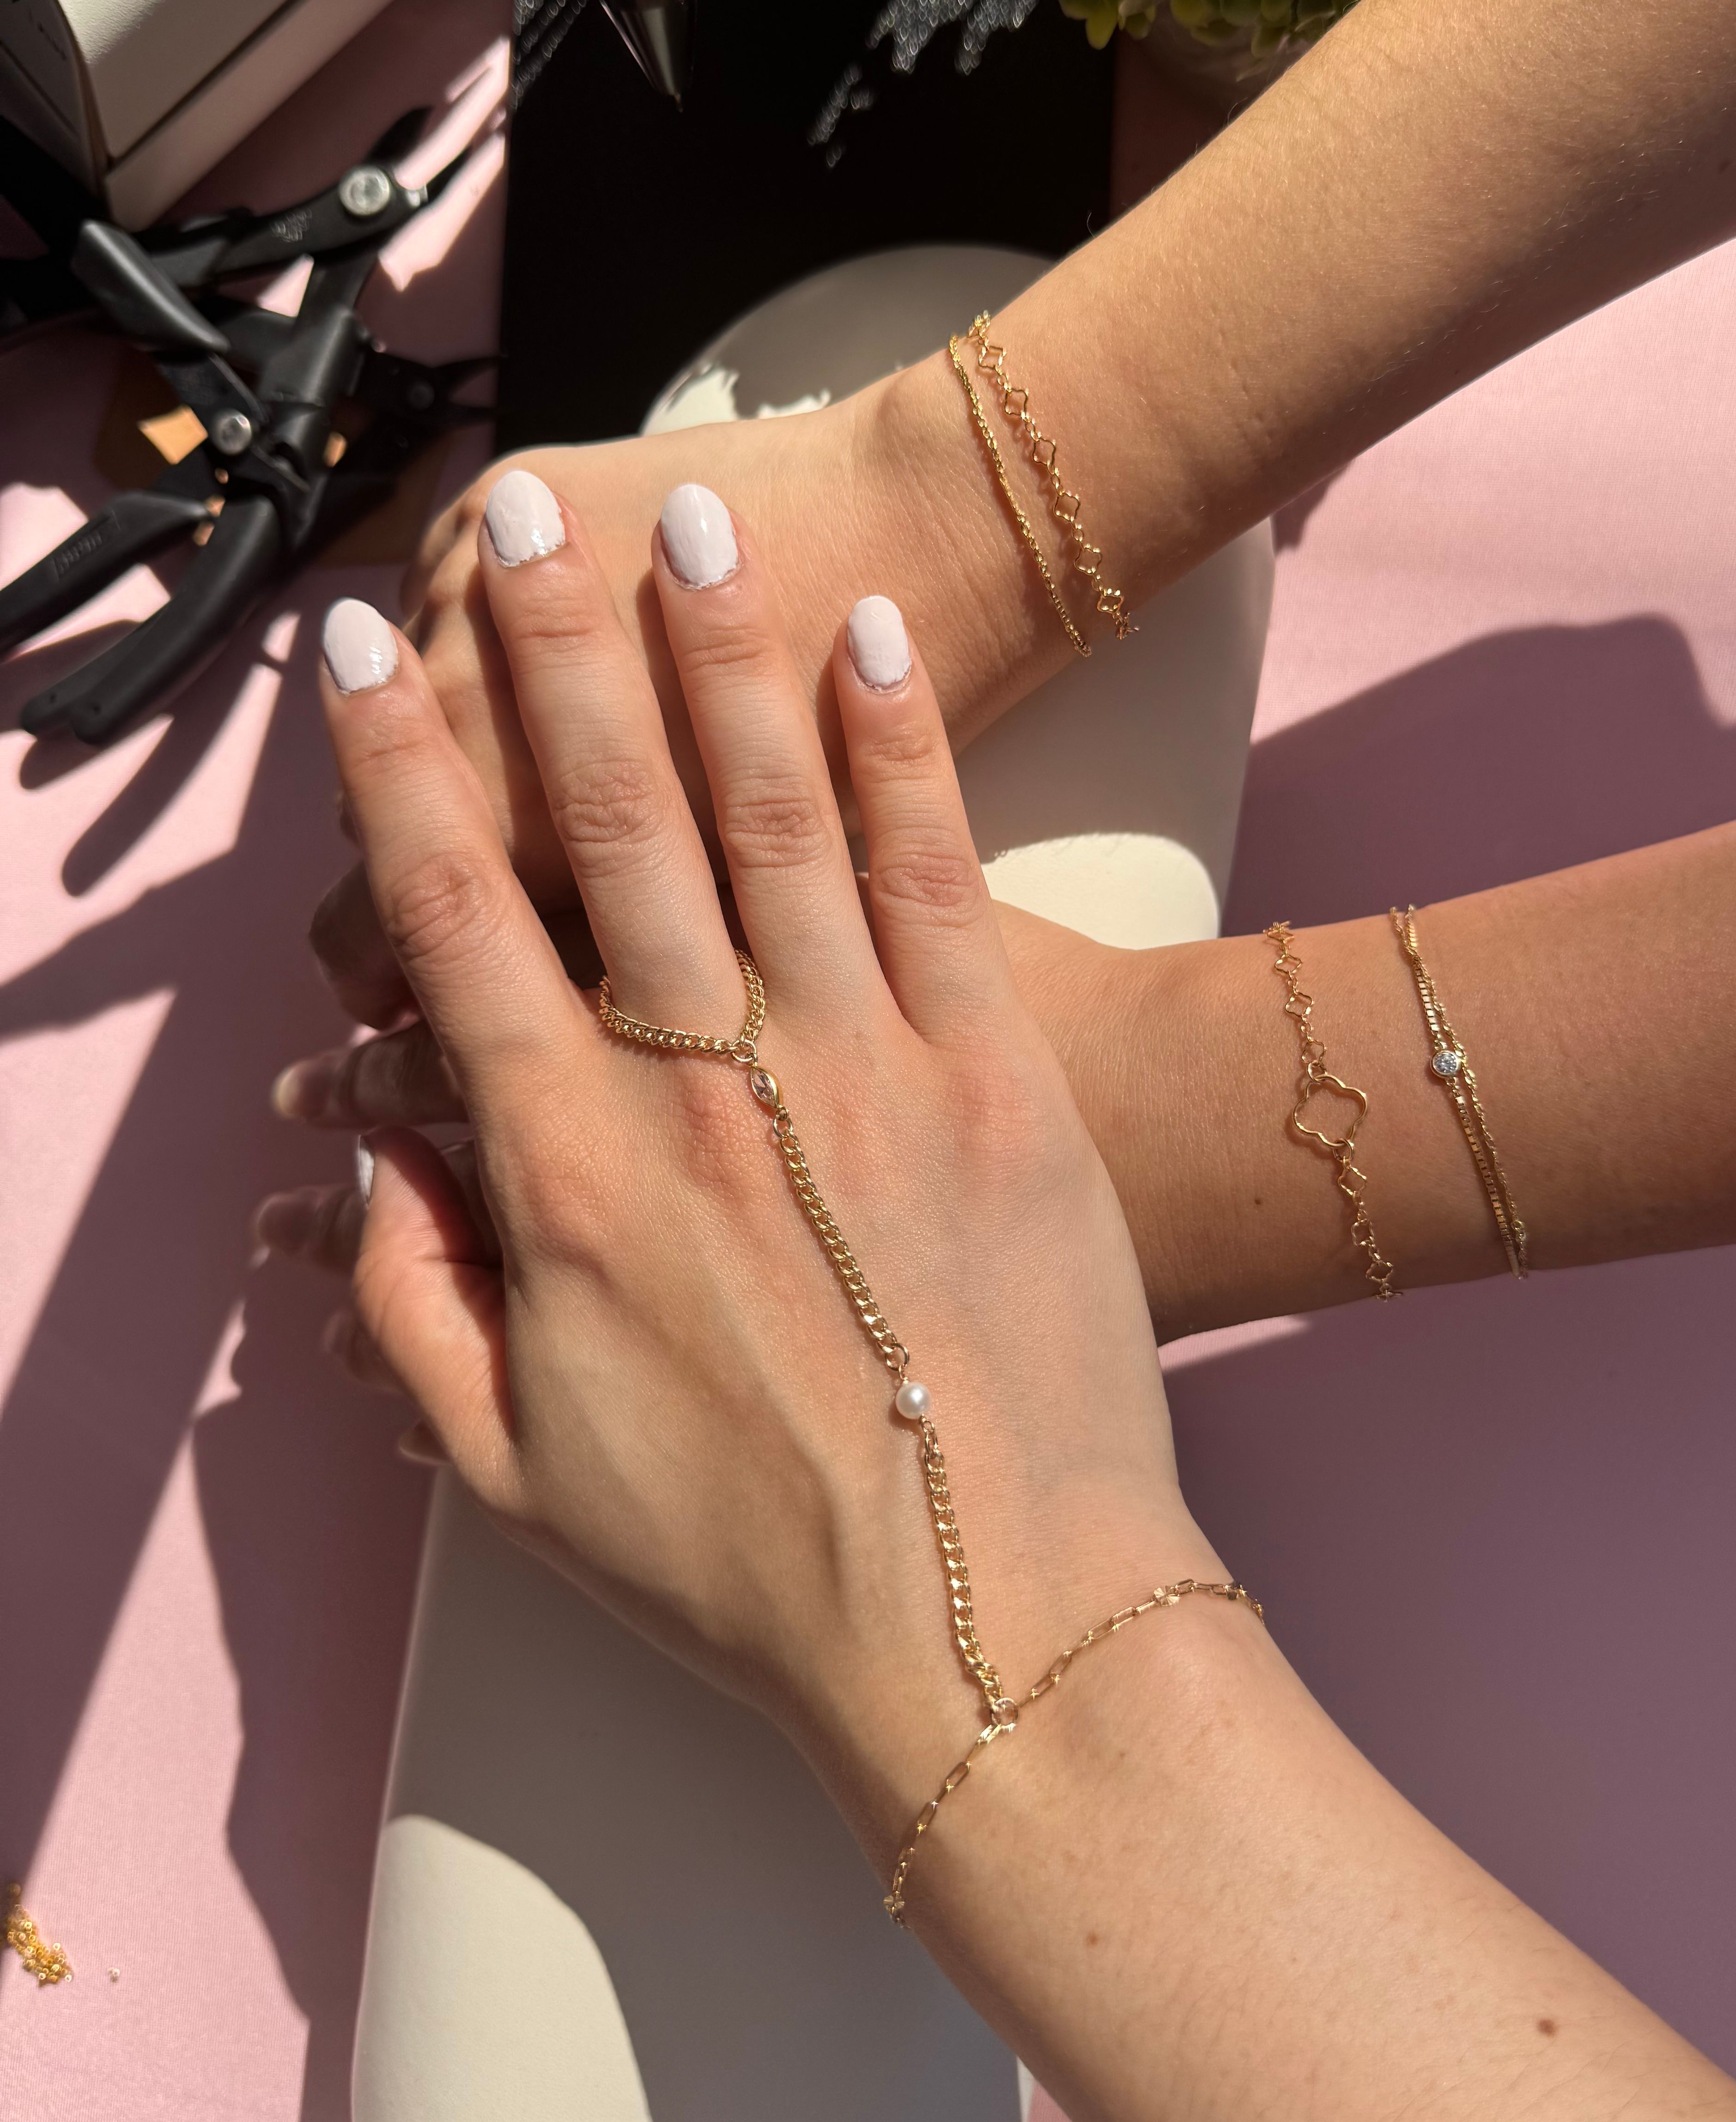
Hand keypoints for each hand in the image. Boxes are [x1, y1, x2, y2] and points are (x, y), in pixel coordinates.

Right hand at [256, 478, 1221, 1853]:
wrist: (989, 1613)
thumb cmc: (750, 1558)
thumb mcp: (518, 1473)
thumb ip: (413, 1307)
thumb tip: (358, 1164)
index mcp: (573, 1178)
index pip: (455, 926)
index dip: (402, 776)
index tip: (368, 658)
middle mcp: (700, 1091)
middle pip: (604, 825)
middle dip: (552, 649)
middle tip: (515, 513)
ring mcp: (856, 1067)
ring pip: (768, 813)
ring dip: (718, 650)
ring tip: (685, 508)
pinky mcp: (990, 1076)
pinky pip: (933, 875)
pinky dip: (895, 748)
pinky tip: (862, 634)